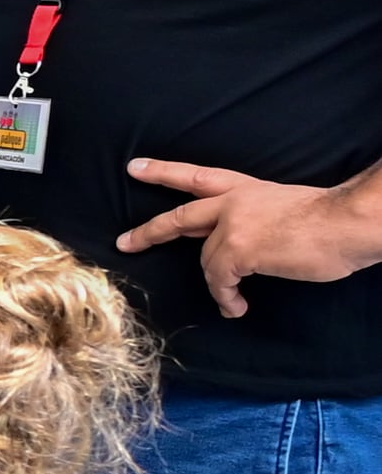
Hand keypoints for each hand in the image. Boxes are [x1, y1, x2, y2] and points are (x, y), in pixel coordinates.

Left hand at [120, 161, 381, 317]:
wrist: (348, 223)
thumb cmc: (330, 221)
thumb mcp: (286, 207)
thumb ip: (258, 218)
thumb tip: (252, 241)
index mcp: (247, 188)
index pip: (198, 177)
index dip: (165, 172)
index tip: (136, 167)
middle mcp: (233, 203)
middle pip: (180, 216)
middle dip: (150, 231)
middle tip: (126, 241)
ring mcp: (232, 226)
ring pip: (208, 260)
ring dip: (219, 284)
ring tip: (233, 300)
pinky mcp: (237, 250)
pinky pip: (220, 280)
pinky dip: (227, 297)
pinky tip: (237, 306)